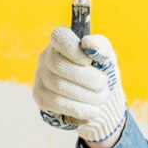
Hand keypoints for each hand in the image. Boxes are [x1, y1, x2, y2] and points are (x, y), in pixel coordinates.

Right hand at [32, 27, 126, 146]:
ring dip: (86, 95)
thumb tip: (88, 44)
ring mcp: (40, 77)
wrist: (97, 98)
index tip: (89, 61)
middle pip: (59, 64)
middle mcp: (46, 57)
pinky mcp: (41, 97)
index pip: (59, 37)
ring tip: (102, 98)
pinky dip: (79, 108)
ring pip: (58, 85)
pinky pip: (56, 103)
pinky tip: (93, 110)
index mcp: (61, 42)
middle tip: (104, 85)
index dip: (74, 49)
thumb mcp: (106, 57)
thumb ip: (101, 47)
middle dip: (87, 78)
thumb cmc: (100, 71)